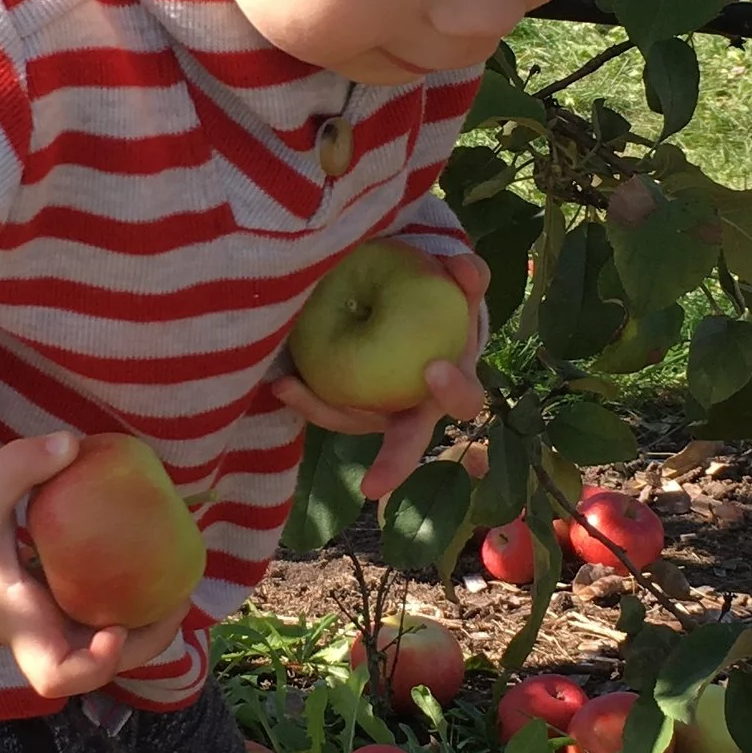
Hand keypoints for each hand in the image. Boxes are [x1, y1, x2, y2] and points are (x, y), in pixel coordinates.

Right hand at [0, 433, 189, 700]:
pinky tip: (142, 573)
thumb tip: (74, 443)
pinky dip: (118, 607)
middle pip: (94, 671)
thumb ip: (23, 465)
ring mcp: (36, 625)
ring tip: (173, 588)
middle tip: (178, 601)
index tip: (117, 628)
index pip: (54, 674)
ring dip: (138, 629)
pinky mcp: (38, 609)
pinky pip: (87, 621)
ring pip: (94, 649)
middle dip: (143, 645)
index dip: (96, 665)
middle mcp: (30, 631)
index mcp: (14, 616)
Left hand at [270, 250, 490, 503]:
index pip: (463, 400)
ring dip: (324, 411)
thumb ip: (469, 276)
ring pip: (353, 423)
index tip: (434, 370)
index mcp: (452, 387)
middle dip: (392, 464)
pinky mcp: (348, 406)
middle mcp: (415, 412)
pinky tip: (282, 381)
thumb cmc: (441, 308)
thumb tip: (463, 267)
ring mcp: (379, 415)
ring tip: (291, 387)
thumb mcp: (458, 289)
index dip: (452, 390)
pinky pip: (326, 408)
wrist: (415, 318)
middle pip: (407, 446)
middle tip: (372, 486)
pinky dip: (304, 397)